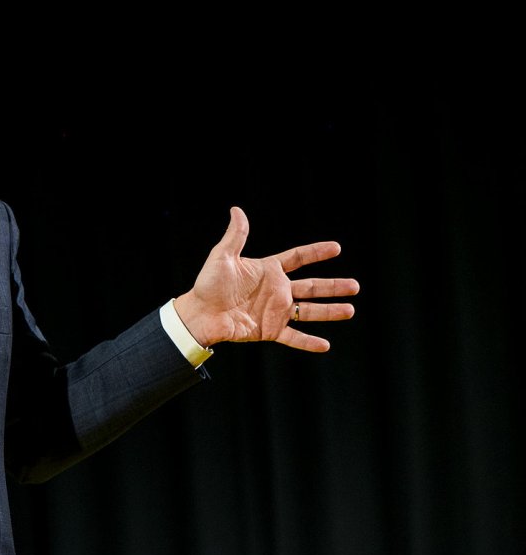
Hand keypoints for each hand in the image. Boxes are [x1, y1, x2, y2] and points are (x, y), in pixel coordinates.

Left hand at [174, 206, 358, 351]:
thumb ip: (235, 236)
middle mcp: (276, 290)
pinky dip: (309, 342)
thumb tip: (237, 210)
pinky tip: (325, 344)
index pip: (297, 258)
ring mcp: (275, 311)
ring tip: (350, 310)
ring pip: (309, 311)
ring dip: (329, 311)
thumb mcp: (222, 257)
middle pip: (311, 286)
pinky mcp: (269, 330)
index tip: (336, 248)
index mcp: (268, 271)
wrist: (200, 314)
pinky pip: (293, 336)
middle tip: (355, 285)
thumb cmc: (208, 284)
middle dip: (333, 286)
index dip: (316, 252)